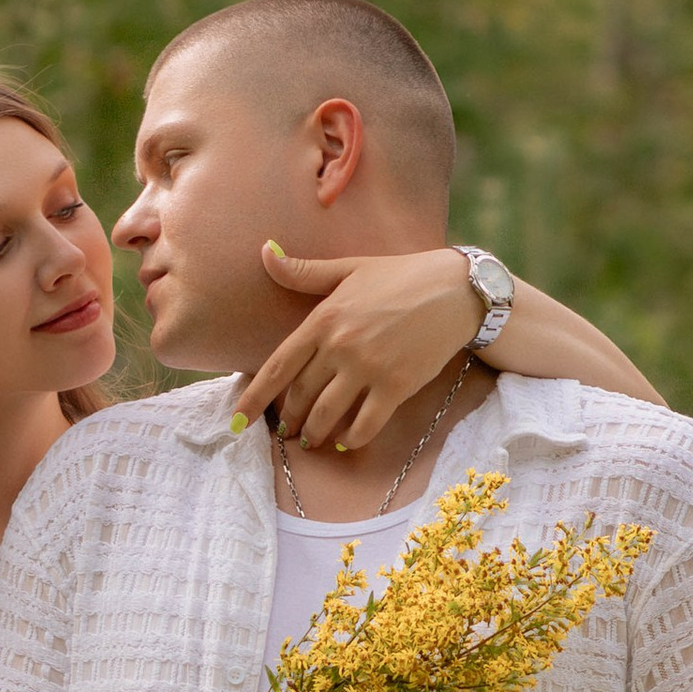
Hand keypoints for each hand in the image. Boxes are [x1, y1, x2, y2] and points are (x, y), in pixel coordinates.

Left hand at [231, 244, 477, 448]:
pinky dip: (350, 438)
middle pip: (300, 395)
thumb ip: (304, 271)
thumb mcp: (349, 267)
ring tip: (311, 438)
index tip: (236, 421)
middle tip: (286, 429)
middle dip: (288, 418)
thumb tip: (264, 252)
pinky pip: (365, 425)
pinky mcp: (396, 386)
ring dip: (314, 432)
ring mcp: (368, 368)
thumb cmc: (401, 277)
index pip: (277, 366)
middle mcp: (341, 346)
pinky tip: (345, 440)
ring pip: (327, 414)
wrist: (456, 290)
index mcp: (324, 318)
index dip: (253, 398)